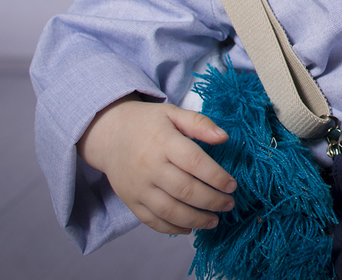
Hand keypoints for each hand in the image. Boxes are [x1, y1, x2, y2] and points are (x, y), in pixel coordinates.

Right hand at [77, 95, 237, 234]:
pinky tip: (189, 228)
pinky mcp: (130, 201)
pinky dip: (172, 228)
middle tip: (228, 204)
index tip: (232, 185)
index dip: (216, 176)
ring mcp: (138, 187)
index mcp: (163, 142)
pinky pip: (152, 221)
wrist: (108, 134)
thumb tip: (224, 137)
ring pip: (170, 211)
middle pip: (185, 190)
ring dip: (196, 220)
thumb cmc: (147, 123)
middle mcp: (149, 166)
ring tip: (214, 221)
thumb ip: (199, 123)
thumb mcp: (172, 113)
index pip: (194, 162)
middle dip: (212, 201)